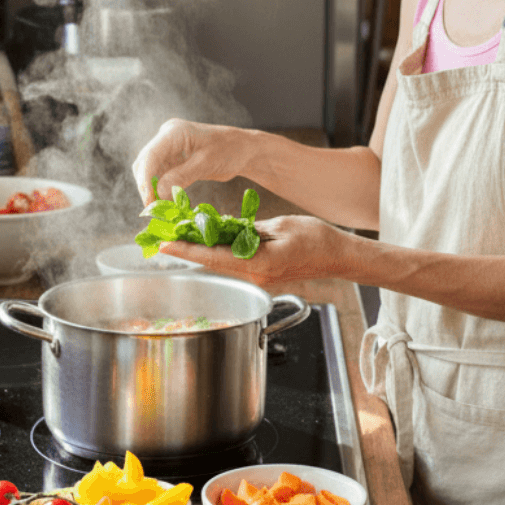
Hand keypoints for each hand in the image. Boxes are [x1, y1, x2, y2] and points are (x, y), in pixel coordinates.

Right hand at [131, 119, 250, 204]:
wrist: (242, 150)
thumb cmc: (229, 150)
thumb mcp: (206, 164)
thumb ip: (181, 176)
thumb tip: (158, 194)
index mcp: (173, 132)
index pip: (150, 155)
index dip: (145, 179)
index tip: (148, 200)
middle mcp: (166, 138)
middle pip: (144, 163)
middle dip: (146, 187)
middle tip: (153, 210)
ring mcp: (168, 149)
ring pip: (149, 171)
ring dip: (151, 190)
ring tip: (158, 210)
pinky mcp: (172, 160)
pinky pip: (159, 176)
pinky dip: (159, 190)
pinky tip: (165, 203)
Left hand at [159, 215, 356, 288]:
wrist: (340, 258)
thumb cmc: (318, 240)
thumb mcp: (281, 225)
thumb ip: (249, 229)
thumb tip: (223, 227)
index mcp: (260, 263)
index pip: (214, 257)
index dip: (187, 250)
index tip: (164, 244)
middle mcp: (256, 276)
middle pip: (213, 263)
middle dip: (188, 250)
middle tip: (165, 236)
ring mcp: (259, 279)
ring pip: (222, 264)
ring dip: (201, 251)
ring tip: (179, 236)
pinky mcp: (262, 276)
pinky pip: (234, 264)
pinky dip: (219, 253)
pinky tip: (207, 240)